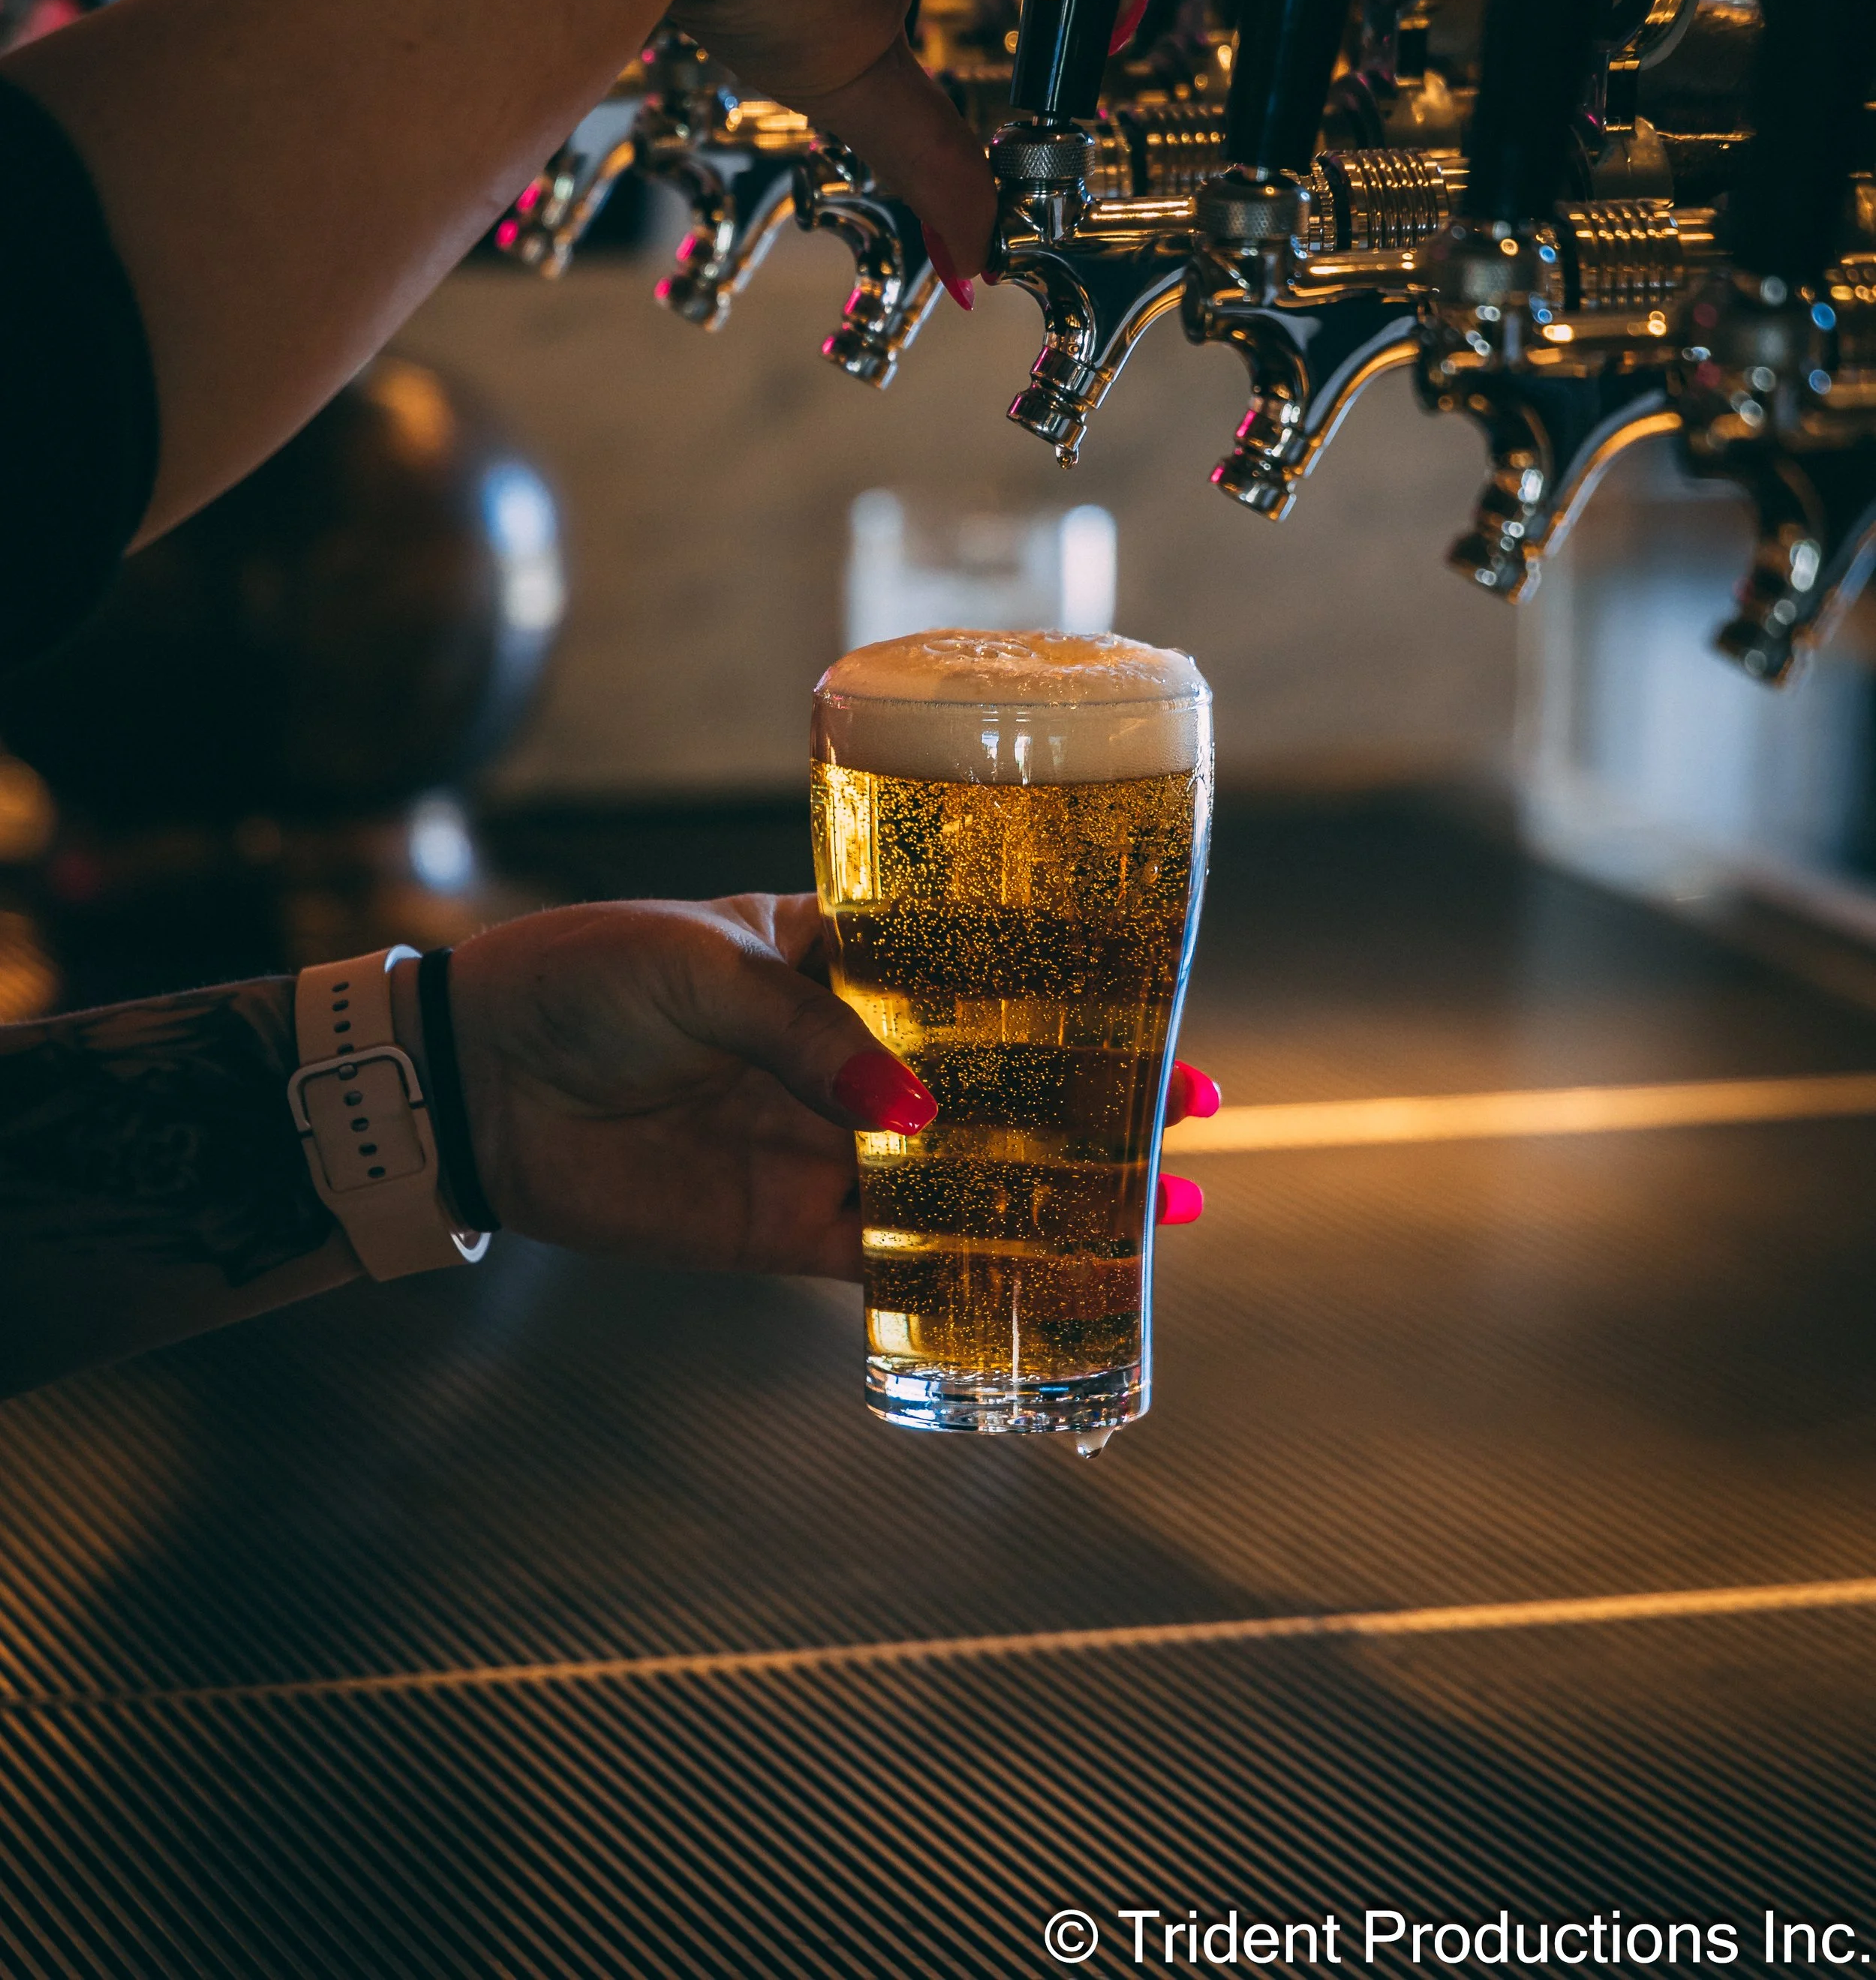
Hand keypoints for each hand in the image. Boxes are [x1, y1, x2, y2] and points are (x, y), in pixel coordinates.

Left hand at [448, 891, 1215, 1278]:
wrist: (478, 1077)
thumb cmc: (583, 978)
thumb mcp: (701, 965)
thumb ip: (807, 1033)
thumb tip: (913, 1114)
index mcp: (836, 954)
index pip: (972, 970)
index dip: (1060, 987)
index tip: (1150, 1001)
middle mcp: (847, 1053)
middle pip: (991, 1079)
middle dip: (1088, 1098)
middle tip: (1187, 1117)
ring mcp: (823, 1143)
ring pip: (961, 1175)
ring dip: (1052, 1191)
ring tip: (1155, 1208)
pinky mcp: (782, 1229)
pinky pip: (888, 1256)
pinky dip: (960, 1268)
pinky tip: (1038, 1274)